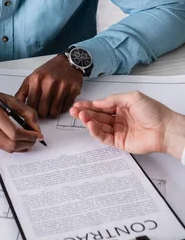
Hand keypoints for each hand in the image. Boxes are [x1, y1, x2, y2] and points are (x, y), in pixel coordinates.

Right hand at [0, 79, 43, 151]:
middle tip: (36, 139)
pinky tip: (20, 141)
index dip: (29, 136)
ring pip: (8, 149)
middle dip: (28, 143)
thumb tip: (36, 127)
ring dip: (22, 147)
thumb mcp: (10, 99)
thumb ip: (26, 112)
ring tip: (29, 140)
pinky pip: (2, 147)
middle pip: (12, 144)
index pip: (15, 133)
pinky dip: (14, 146)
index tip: (38, 135)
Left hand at [15, 55, 82, 117]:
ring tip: (52, 105)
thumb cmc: (50, 70)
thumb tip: (15, 105)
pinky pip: (65, 108)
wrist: (68, 62)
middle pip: (42, 111)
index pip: (30, 105)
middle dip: (42, 113)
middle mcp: (49, 82)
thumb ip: (23, 92)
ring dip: (52, 112)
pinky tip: (60, 101)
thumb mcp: (33, 77)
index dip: (31, 111)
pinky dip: (62, 108)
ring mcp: (62, 86)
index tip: (33, 111)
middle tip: (43, 109)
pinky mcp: (73, 90)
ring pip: (54, 112)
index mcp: (36, 79)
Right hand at [70, 91, 184, 159]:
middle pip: (97, 116)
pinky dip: (95, 131)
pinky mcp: (119, 142)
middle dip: (85, 113)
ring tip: (81, 116)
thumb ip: (113, 99)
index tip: (78, 104)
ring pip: (99, 126)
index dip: (89, 105)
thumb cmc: (154, 112)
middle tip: (74, 111)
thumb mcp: (132, 97)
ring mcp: (118, 131)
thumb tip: (99, 102)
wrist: (165, 129)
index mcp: (121, 107)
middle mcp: (119, 119)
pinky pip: (104, 137)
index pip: (101, 106)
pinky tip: (90, 125)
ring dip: (88, 121)